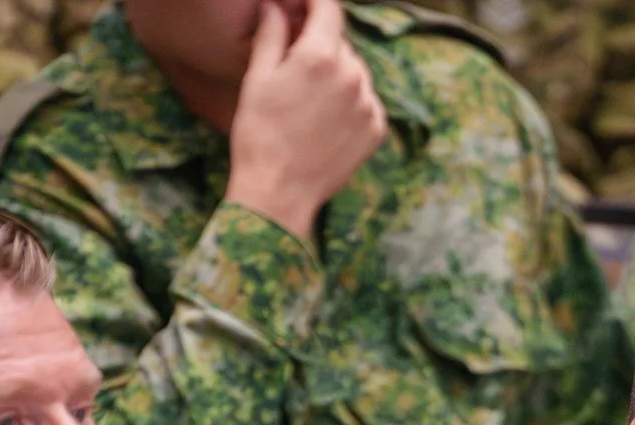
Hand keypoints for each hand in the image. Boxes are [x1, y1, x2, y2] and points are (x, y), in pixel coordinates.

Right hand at [223, 0, 386, 241]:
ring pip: (355, 72)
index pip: (328, 8)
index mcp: (320, 55)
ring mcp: (368, 103)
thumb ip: (271, 34)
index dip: (315, 1)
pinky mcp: (376, 129)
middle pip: (339, 43)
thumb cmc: (259, 135)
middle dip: (319, 46)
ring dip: (336, 75)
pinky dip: (349, 103)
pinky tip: (324, 122)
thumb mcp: (257, 79)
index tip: (304, 4)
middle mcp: (352, 74)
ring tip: (308, 104)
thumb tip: (277, 6)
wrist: (278, 194)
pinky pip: (365, 101)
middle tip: (294, 67)